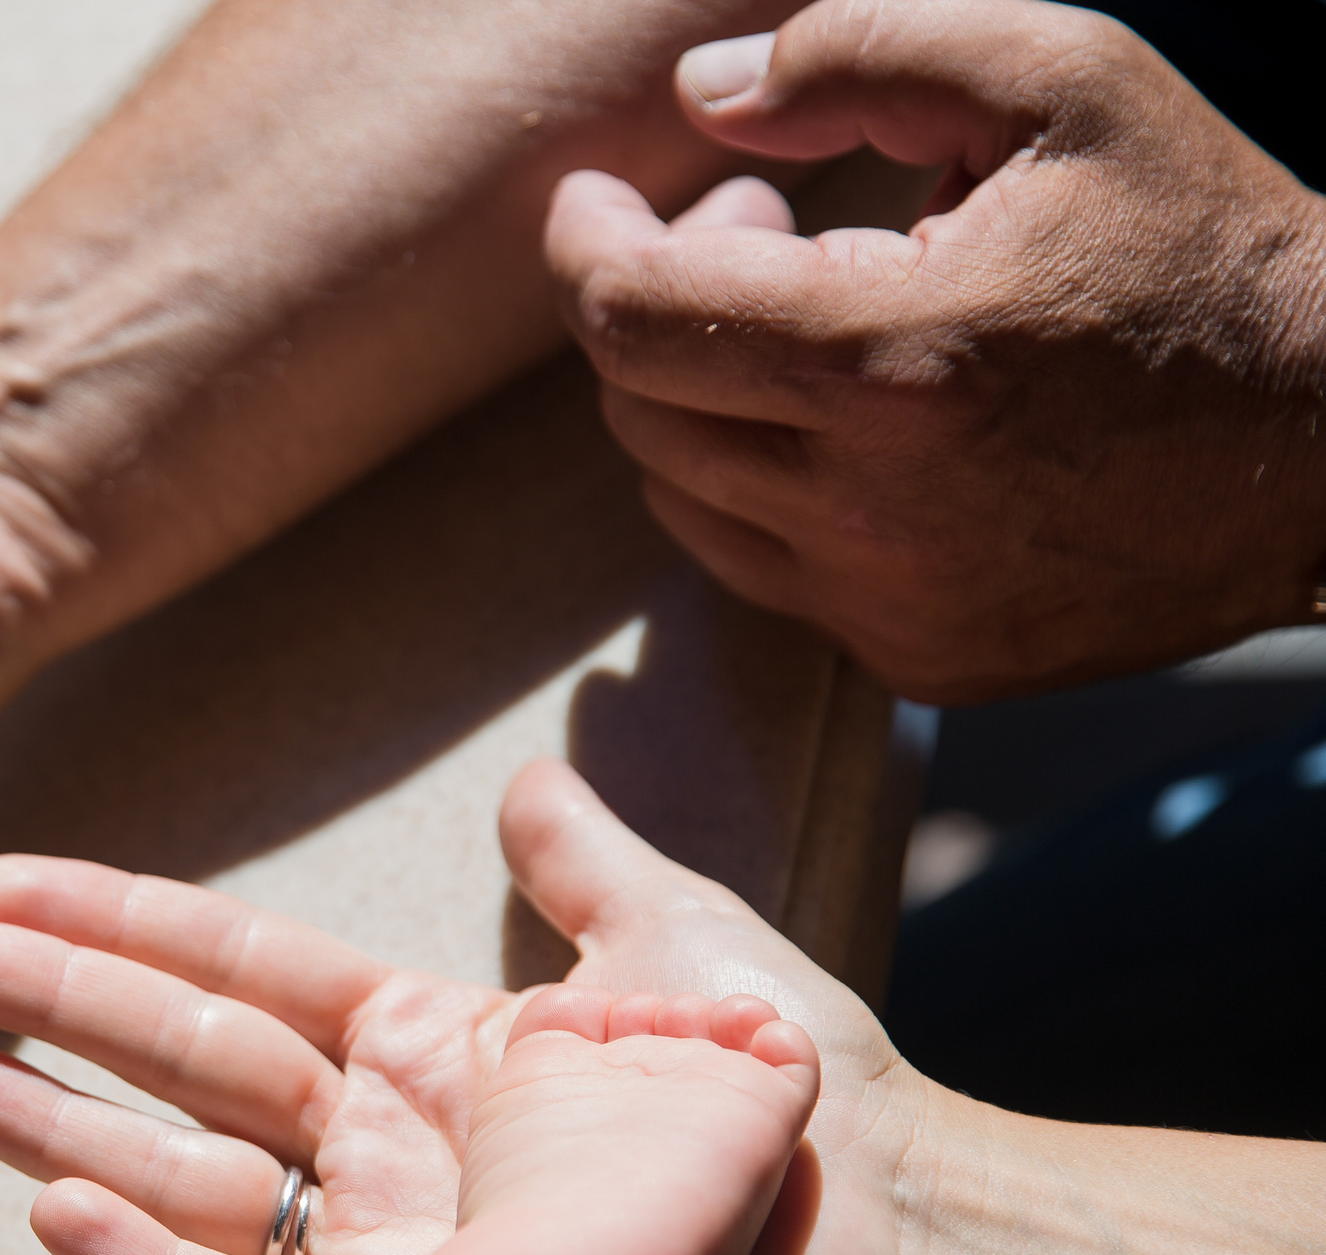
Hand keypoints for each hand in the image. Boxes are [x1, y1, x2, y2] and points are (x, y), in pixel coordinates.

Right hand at [0, 758, 924, 1254]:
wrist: (895, 1236)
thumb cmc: (792, 1092)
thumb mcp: (679, 943)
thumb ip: (586, 867)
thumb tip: (536, 770)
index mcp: (425, 1043)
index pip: (237, 966)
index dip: (117, 921)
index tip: (4, 880)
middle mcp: (382, 1140)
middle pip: (179, 1054)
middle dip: (44, 1001)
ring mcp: (385, 1244)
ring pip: (182, 1177)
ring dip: (51, 1123)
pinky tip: (55, 1209)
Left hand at [546, 0, 1325, 700]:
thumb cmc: (1203, 239)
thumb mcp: (1060, 79)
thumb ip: (860, 53)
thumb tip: (699, 98)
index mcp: (889, 359)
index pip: (630, 317)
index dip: (586, 245)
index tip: (599, 201)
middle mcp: (868, 507)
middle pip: (639, 407)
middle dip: (655, 303)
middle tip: (750, 228)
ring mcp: (887, 602)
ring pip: (681, 497)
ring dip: (702, 399)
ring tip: (804, 316)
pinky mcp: (912, 658)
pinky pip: (761, 568)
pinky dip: (764, 487)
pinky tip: (849, 420)